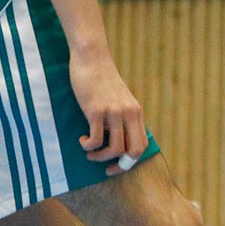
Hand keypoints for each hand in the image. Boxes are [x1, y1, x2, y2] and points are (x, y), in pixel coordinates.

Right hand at [70, 50, 146, 174]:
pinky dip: (88, 146)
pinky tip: (82, 140)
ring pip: (115, 149)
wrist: (92, 57)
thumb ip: (123, 116)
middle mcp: (129, 114)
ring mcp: (113, 113)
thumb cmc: (101, 79)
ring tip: (89, 152)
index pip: (142, 146)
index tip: (115, 166)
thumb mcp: (119, 98)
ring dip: (100, 157)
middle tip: (105, 168)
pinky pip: (96, 140)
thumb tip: (119, 138)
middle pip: (134, 152)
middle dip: (120, 166)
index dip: (130, 162)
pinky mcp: (96, 110)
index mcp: (136, 113)